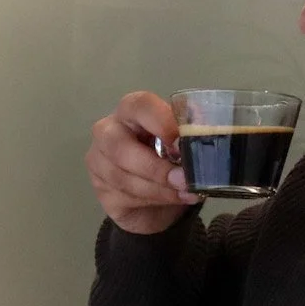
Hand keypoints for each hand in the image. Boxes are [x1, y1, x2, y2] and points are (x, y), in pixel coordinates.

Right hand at [87, 91, 199, 234]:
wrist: (157, 200)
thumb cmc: (171, 159)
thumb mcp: (184, 142)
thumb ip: (190, 133)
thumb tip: (205, 131)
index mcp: (131, 111)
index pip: (139, 105)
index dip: (160, 122)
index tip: (181, 143)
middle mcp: (108, 131)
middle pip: (119, 145)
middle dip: (154, 167)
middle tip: (183, 179)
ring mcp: (99, 162)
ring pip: (123, 176)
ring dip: (159, 188)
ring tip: (188, 192)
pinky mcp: (101, 190)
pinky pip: (125, 196)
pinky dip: (155, 200)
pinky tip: (175, 199)